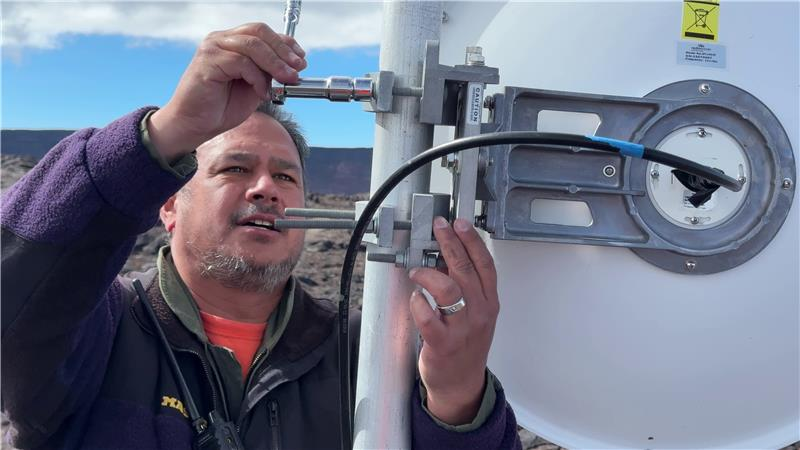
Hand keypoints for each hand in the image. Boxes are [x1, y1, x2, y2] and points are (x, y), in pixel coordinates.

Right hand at [148, 22, 306, 160]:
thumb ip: (268, 73)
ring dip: (275, 64)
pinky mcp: (207, 61)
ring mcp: (212, 48)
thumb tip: (293, 65)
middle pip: (259, 32)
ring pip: (253, 45)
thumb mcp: (254, 87)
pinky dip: (257, 78)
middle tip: (298, 68)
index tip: (301, 59)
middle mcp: (220, 40)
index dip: (285, 43)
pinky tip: (261, 93)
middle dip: (283, 51)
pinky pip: (242, 63)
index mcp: (231, 42)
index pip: (262, 32)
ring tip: (287, 80)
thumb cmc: (220, 108)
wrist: (194, 126)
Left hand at [408, 217, 499, 424]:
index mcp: (489, 303)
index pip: (485, 264)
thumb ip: (466, 288)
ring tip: (417, 272)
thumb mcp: (475, 314)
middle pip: (466, 270)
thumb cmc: (465, 345)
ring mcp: (462, 329)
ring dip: (429, 274)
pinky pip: (428, 317)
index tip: (460, 223)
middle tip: (438, 227)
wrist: (461, 384)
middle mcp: (479, 313)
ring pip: (448, 289)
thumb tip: (445, 257)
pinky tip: (415, 299)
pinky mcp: (442, 344)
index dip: (472, 240)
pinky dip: (419, 303)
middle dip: (450, 243)